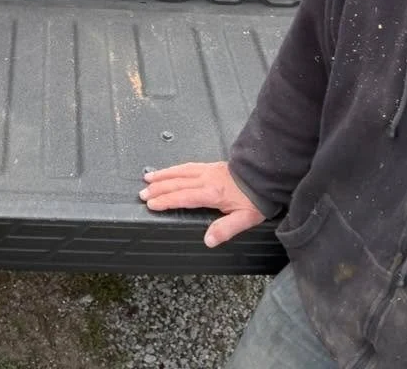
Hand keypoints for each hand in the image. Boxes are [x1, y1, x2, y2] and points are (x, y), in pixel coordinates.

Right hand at [140, 160, 266, 248]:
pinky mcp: (211, 166)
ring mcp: (207, 170)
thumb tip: (207, 240)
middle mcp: (206, 179)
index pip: (183, 197)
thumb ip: (225, 229)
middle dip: (158, 189)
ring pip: (180, 172)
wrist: (264, 176)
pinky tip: (169, 171)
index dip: (166, 200)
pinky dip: (174, 168)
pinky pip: (187, 166)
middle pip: (177, 183)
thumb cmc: (256, 199)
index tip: (151, 204)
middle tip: (142, 194)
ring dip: (163, 175)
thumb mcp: (245, 219)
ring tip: (148, 179)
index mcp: (212, 193)